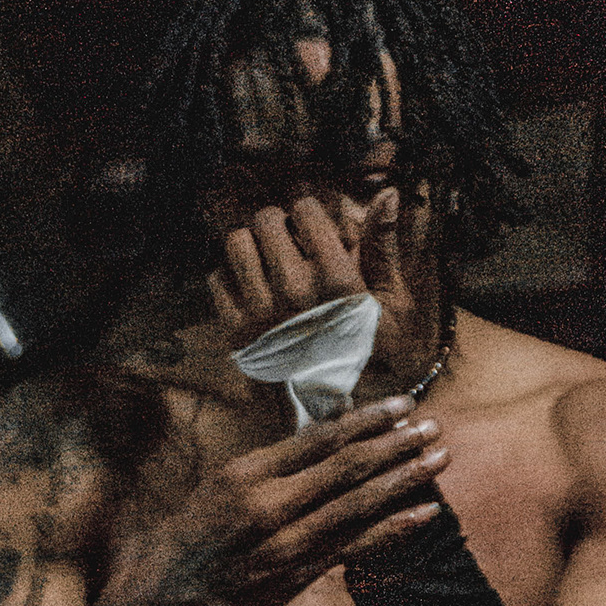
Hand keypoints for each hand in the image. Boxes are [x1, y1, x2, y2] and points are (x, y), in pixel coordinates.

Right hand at [101, 398, 445, 605]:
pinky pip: (357, 546)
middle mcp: (270, 503)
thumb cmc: (185, 544)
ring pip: (358, 503)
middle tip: (432, 426)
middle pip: (346, 466)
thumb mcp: (215, 490)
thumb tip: (315, 447)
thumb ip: (265, 472)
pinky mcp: (299, 574)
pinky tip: (426, 513)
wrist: (162, 605)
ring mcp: (288, 542)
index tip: (400, 406)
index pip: (318, 438)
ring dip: (404, 478)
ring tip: (439, 458)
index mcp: (246, 473)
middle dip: (395, 443)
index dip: (365, 420)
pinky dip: (395, 528)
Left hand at [206, 193, 429, 384]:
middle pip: (266, 220)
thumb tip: (388, 192)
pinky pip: (216, 280)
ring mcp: (262, 312)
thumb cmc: (366, 353)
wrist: (332, 413)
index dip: (307, 213)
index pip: (306, 209)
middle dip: (275, 223)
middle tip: (283, 240)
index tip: (309, 228)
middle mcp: (296, 290)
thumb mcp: (389, 302)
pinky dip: (228, 278)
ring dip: (248, 245)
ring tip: (261, 260)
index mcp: (336, 279)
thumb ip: (383, 246)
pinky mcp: (236, 332)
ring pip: (236, 243)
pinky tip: (247, 290)